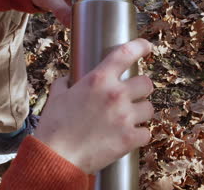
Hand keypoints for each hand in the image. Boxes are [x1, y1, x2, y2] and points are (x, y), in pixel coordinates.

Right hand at [34, 38, 154, 173]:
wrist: (56, 157)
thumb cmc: (54, 126)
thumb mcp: (56, 96)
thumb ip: (66, 82)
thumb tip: (69, 80)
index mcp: (98, 79)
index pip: (126, 53)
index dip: (140, 46)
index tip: (147, 46)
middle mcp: (115, 94)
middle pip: (146, 83)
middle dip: (141, 89)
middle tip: (132, 96)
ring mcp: (125, 117)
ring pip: (149, 108)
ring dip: (140, 112)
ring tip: (128, 119)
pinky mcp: (130, 139)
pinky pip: (146, 133)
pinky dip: (139, 135)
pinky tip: (127, 136)